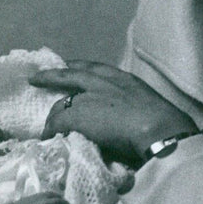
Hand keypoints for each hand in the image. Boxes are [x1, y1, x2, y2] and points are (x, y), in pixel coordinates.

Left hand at [29, 60, 197, 164]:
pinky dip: (51, 131)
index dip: (80, 67)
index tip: (69, 64)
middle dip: (52, 77)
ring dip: (54, 116)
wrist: (160, 131)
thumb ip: (135, 111)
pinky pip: (57, 123)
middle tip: (37, 78)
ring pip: (63, 103)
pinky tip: (47, 139)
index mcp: (125, 80)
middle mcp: (105, 84)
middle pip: (72, 76)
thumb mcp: (149, 110)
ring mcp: (91, 97)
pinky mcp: (78, 113)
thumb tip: (132, 125)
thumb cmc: (165, 126)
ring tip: (45, 127)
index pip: (97, 69)